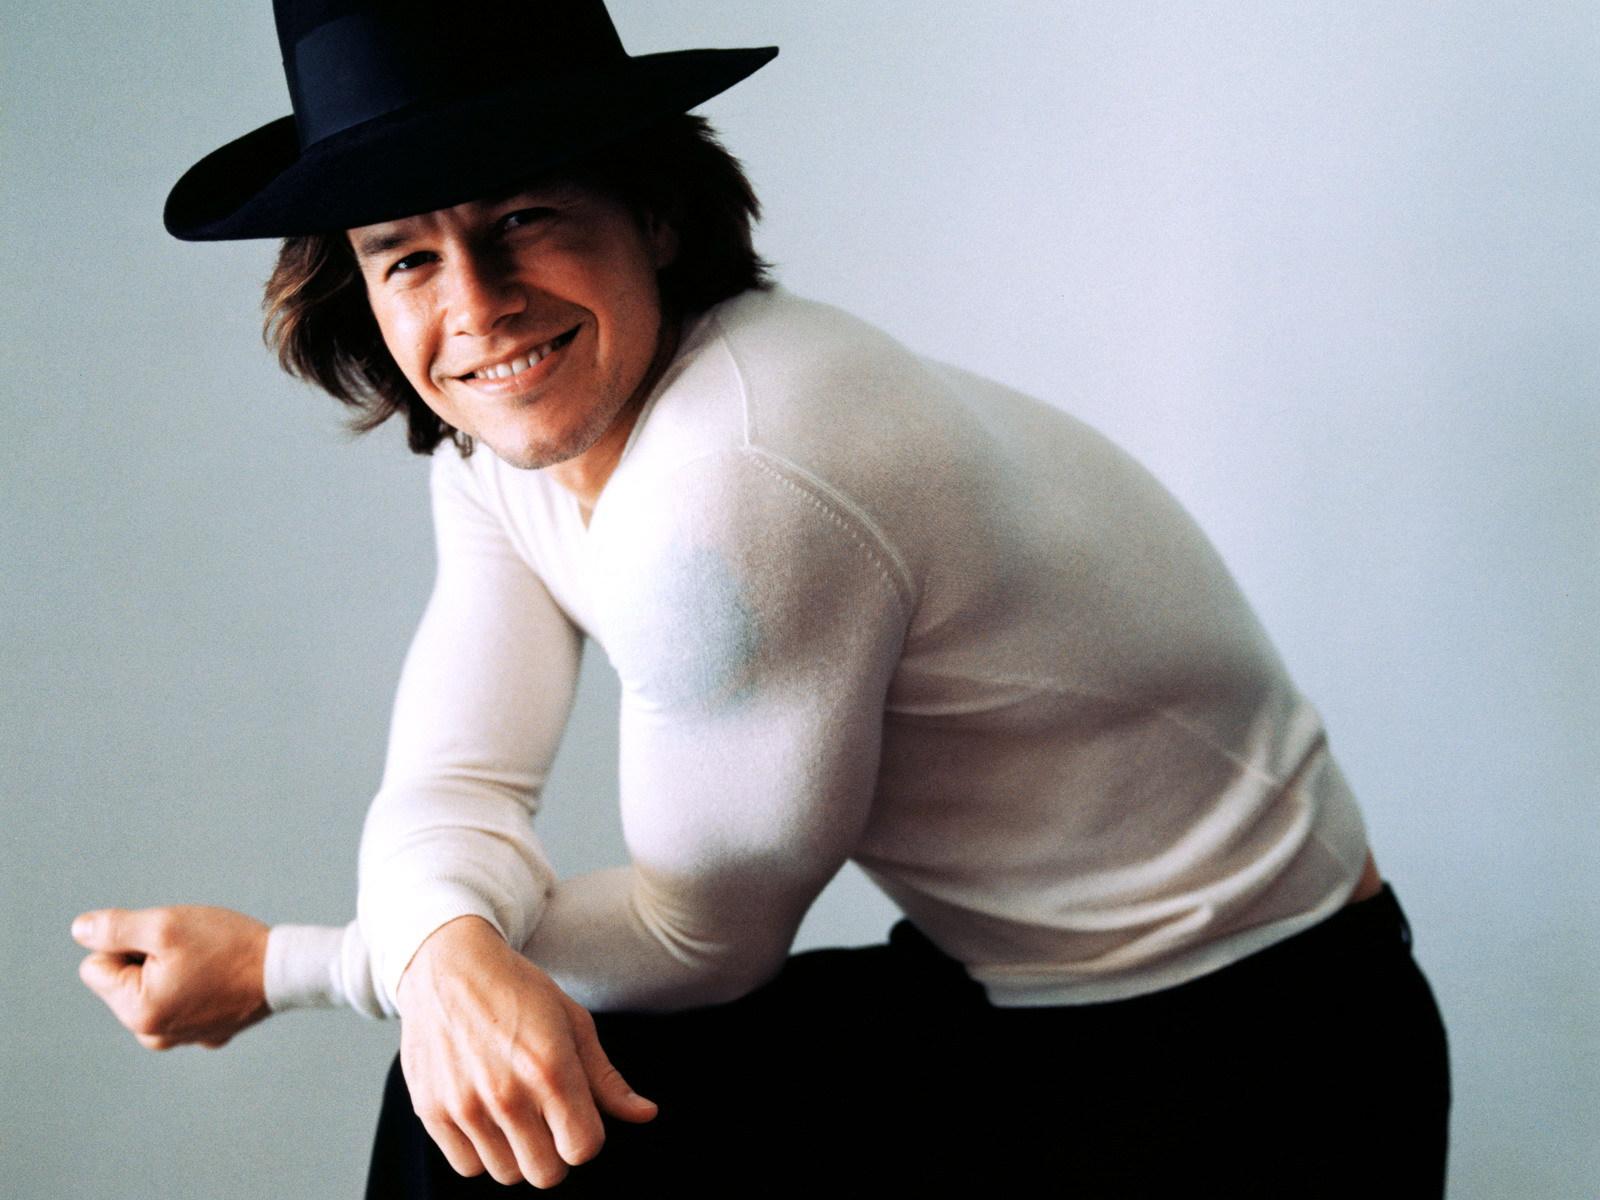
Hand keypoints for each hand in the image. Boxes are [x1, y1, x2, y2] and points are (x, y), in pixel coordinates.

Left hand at [72, 905, 271, 1049]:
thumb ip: (114, 928)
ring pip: (152, 991)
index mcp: (136, 1012)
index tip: (166, 942)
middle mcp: (153, 1035)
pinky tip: (220, 979)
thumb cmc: (228, 946)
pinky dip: (194, 987)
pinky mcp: (206, 1033)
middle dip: (147, 960)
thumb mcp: (166, 925)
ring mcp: (181, 1039)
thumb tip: (80, 930)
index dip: (127, 943)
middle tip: (188, 950)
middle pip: (124, 981)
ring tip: (207, 963)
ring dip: (170, 972)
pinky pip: (182, 1003)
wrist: (287, 969)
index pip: (96, 966)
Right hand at [396, 915, 657, 1188]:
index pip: (583, 1148)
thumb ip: (607, 1078)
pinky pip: (468, 1166)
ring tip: (515, 1114)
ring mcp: (464, 1106)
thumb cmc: (517, 990)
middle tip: (547, 1120)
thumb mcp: (573, 1022)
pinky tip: (486, 1117)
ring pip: (507, 1174)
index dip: (587, 1136)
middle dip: (555, 1152)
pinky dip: (481, 1152)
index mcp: (550, 1068)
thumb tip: (646, 1115)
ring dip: (517, 1153)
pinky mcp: (431, 1111)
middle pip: (546, 1174)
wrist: (447, 966)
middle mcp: (506, 1093)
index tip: (577, 1116)